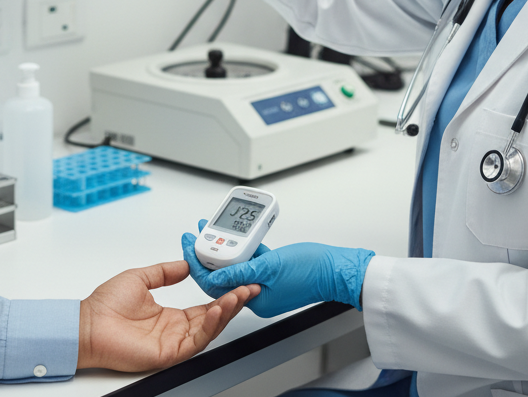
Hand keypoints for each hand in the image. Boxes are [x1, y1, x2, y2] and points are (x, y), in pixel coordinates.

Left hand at [77, 259, 258, 371]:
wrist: (87, 325)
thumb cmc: (104, 306)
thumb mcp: (141, 278)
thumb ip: (165, 272)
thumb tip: (185, 264)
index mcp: (169, 315)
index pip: (204, 306)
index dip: (222, 294)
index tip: (237, 281)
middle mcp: (174, 330)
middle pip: (212, 318)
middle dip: (233, 302)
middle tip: (249, 286)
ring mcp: (173, 342)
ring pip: (209, 329)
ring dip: (226, 311)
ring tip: (239, 294)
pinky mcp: (169, 353)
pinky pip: (196, 340)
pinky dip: (210, 325)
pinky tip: (218, 309)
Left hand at [182, 224, 373, 318]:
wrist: (338, 268)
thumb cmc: (312, 271)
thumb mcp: (271, 267)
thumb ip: (241, 270)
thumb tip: (215, 273)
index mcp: (255, 299)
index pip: (216, 284)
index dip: (198, 263)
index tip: (189, 245)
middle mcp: (258, 293)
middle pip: (224, 272)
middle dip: (207, 253)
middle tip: (195, 234)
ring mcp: (266, 282)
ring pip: (237, 263)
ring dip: (224, 246)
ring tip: (211, 228)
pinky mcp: (274, 272)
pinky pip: (252, 258)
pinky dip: (244, 246)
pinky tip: (237, 233)